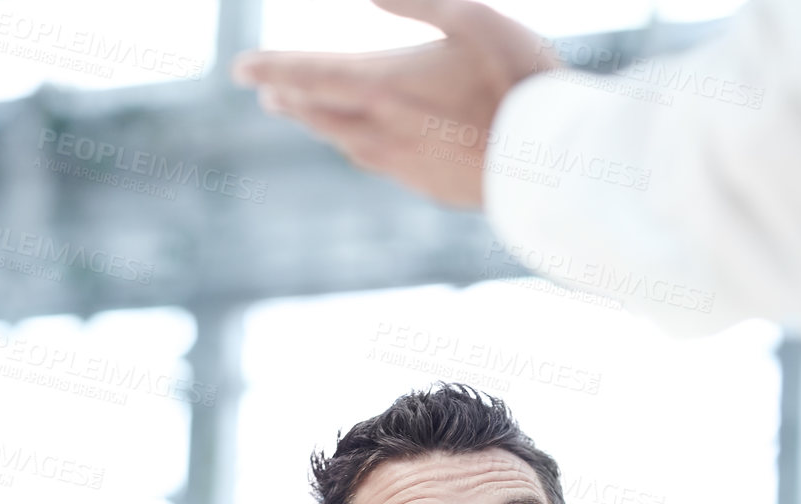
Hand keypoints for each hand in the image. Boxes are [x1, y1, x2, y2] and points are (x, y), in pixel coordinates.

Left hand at [231, 0, 562, 207]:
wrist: (559, 164)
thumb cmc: (522, 82)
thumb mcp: (475, 18)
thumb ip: (419, 1)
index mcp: (386, 86)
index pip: (311, 74)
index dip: (272, 67)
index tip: (240, 66)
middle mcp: (384, 131)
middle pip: (320, 114)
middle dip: (290, 98)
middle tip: (267, 91)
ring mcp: (407, 166)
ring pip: (346, 143)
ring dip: (318, 126)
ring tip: (305, 115)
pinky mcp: (432, 189)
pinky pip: (380, 166)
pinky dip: (358, 149)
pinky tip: (363, 149)